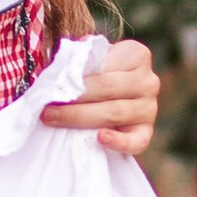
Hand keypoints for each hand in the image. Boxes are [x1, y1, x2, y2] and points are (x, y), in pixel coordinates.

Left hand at [41, 35, 158, 157]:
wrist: (111, 96)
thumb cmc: (96, 74)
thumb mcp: (91, 59)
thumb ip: (81, 57)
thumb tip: (62, 64)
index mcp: (136, 55)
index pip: (104, 66)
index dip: (76, 77)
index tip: (52, 86)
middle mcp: (148, 80)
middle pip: (108, 89)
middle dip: (73, 99)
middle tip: (46, 107)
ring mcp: (150, 108)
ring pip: (114, 113)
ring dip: (80, 118)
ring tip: (53, 119)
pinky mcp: (147, 132)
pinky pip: (137, 141)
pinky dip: (119, 141)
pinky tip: (100, 138)